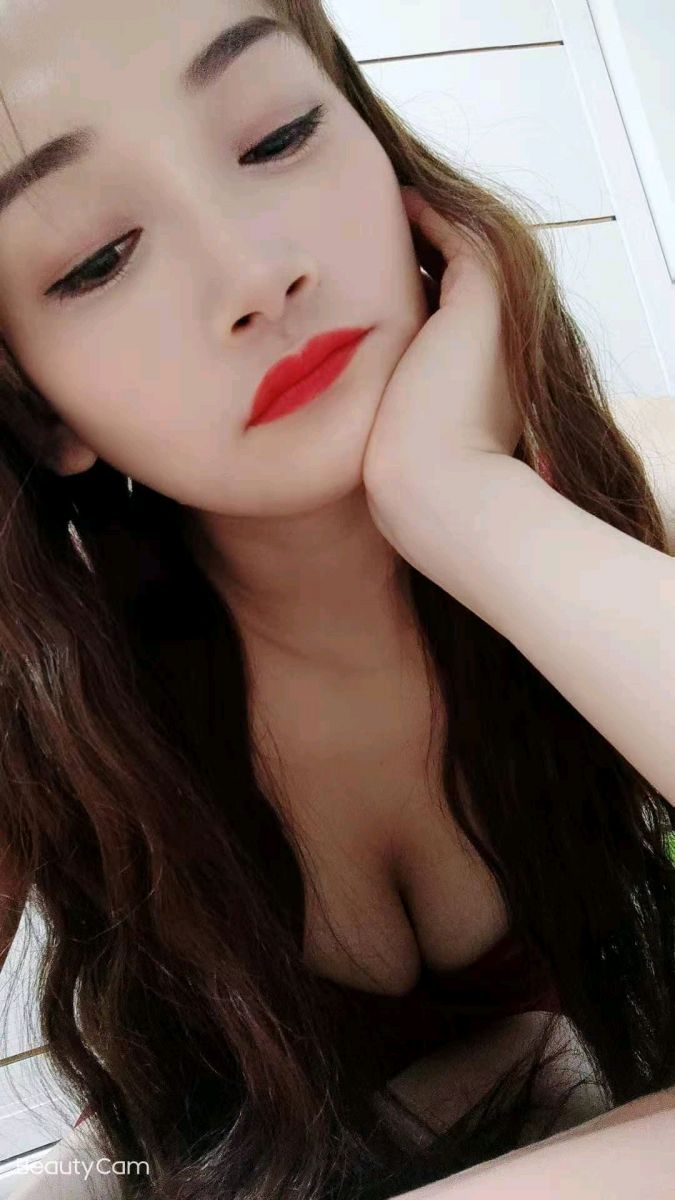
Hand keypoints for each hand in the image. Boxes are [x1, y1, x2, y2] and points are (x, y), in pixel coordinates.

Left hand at [363, 186, 524, 549]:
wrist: (433, 483)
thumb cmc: (401, 476)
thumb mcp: (386, 445)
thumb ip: (373, 421)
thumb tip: (328, 423)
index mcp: (470, 382)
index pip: (438, 326)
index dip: (408, 302)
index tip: (364, 286)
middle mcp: (488, 350)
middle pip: (450, 289)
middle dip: (415, 265)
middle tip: (373, 237)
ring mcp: (492, 323)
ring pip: (460, 259)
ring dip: (424, 236)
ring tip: (385, 213)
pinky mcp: (483, 299)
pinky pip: (459, 238)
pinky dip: (433, 219)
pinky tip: (399, 203)